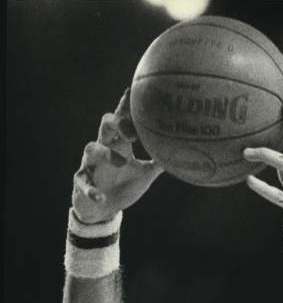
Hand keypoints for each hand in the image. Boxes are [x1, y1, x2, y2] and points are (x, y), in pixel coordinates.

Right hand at [72, 90, 162, 223]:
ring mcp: (91, 165)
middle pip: (105, 125)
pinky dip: (91, 189)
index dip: (126, 106)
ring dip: (106, 153)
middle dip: (117, 123)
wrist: (103, 209)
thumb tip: (181, 153)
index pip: (122, 120)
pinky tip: (100, 197)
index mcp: (119, 145)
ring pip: (91, 148)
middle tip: (132, 133)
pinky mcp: (82, 183)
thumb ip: (158, 163)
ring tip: (122, 163)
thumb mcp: (144, 175)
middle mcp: (103, 149)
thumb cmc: (124, 186)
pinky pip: (83, 183)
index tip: (133, 93)